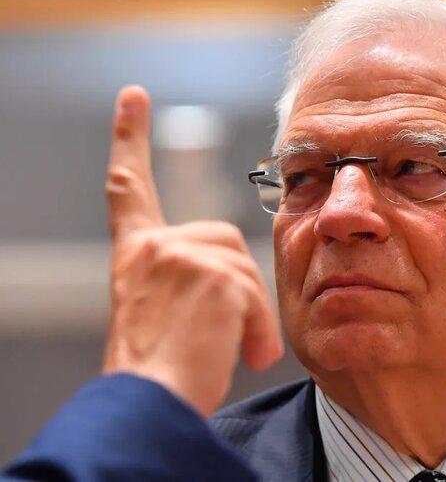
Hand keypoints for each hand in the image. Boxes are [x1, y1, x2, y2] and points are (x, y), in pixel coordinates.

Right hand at [102, 86, 283, 416]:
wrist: (149, 405)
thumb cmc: (161, 370)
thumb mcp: (162, 311)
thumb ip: (188, 276)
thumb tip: (232, 281)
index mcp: (137, 253)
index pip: (129, 187)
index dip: (130, 140)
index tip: (132, 100)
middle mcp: (154, 246)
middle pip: (227, 240)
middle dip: (238, 285)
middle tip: (221, 330)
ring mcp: (182, 256)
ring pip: (246, 269)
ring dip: (249, 314)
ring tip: (227, 349)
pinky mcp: (214, 272)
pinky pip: (256, 295)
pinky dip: (258, 329)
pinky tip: (240, 352)